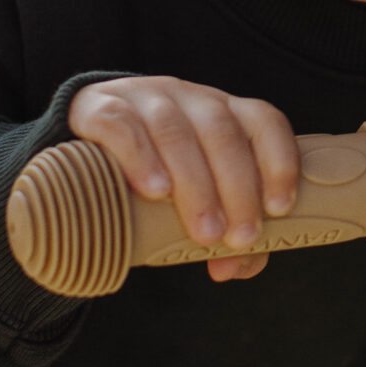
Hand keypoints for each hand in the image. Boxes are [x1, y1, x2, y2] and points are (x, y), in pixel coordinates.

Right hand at [67, 77, 299, 282]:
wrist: (85, 143)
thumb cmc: (158, 174)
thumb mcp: (194, 197)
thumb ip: (222, 233)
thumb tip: (230, 268)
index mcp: (223, 113)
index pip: (263, 121)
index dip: (279, 161)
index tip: (280, 208)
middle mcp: (190, 98)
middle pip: (221, 131)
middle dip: (236, 187)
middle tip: (236, 236)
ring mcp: (145, 98)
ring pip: (175, 130)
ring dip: (194, 182)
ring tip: (202, 229)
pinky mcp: (101, 108)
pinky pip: (123, 125)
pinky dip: (141, 158)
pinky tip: (154, 191)